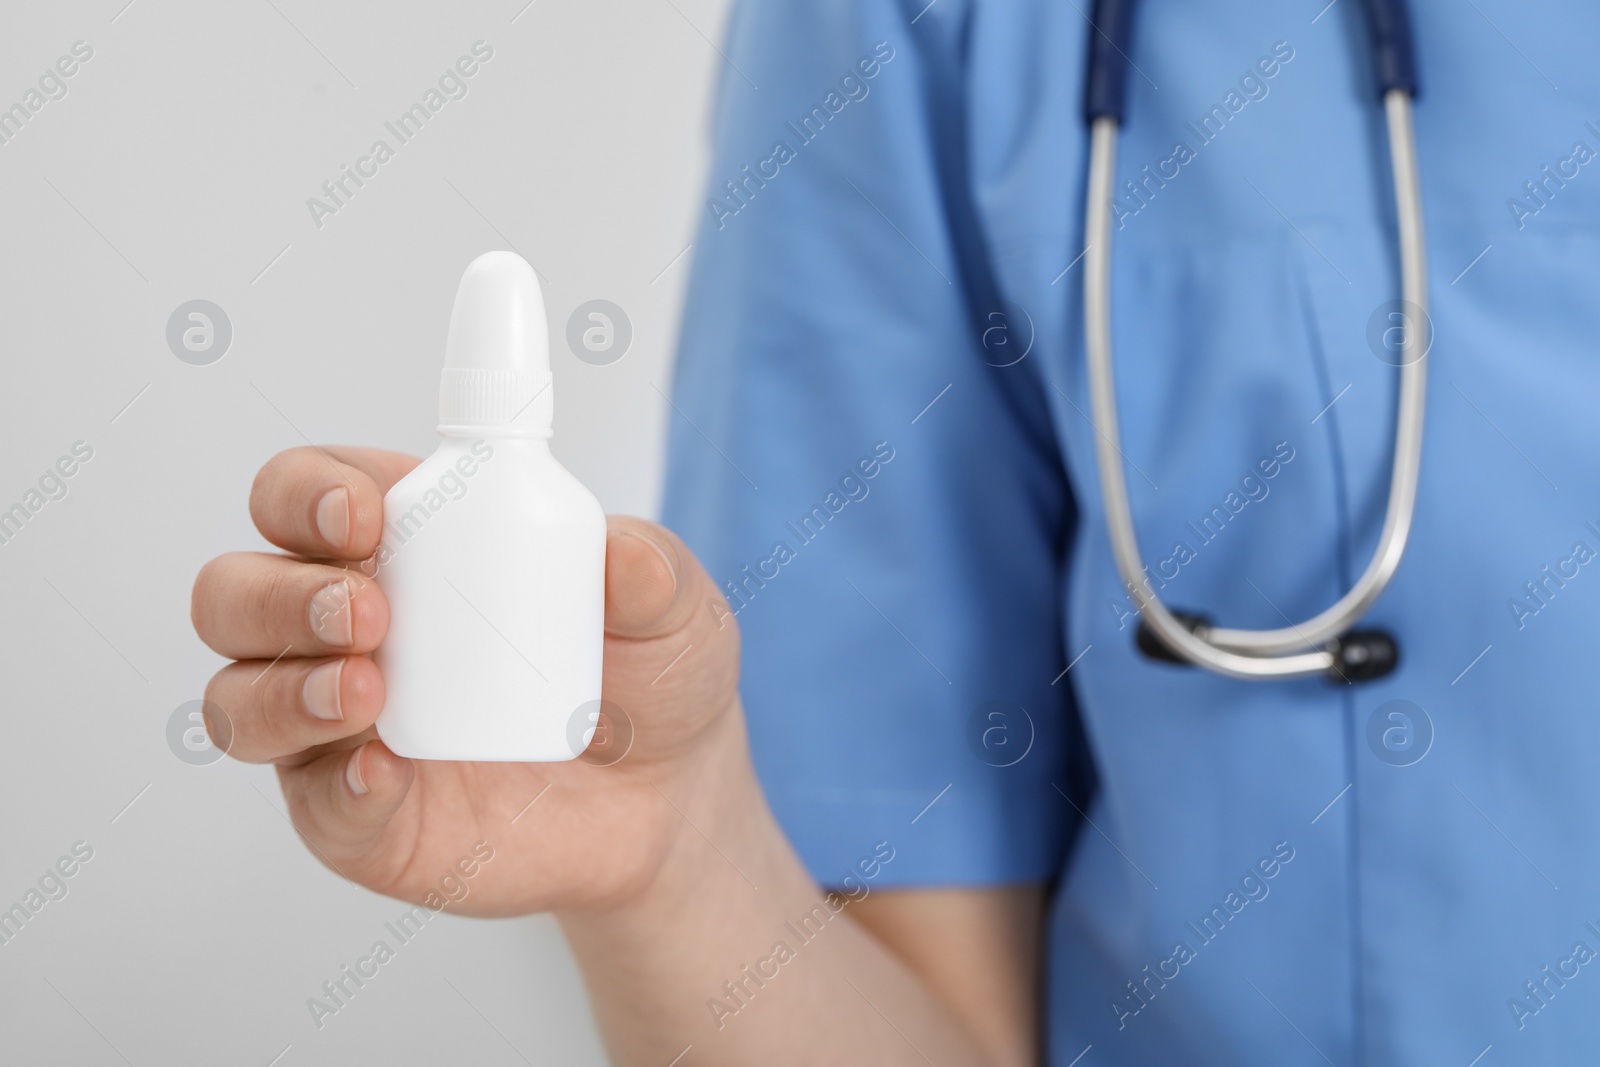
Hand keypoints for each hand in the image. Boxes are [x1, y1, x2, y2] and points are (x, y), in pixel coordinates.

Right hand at [191, 445, 742, 916]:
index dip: (306, 490)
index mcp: (407, 543)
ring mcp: (340, 725)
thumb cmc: (650, 674)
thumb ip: (653, 571)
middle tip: (370, 611)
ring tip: (369, 690)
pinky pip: (311, 801)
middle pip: (235, 591)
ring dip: (283, 688)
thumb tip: (622, 555)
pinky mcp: (359, 815)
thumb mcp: (674, 609)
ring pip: (239, 697)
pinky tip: (383, 772)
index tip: (364, 512)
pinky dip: (335, 785)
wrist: (671, 800)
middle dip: (280, 594)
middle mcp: (346, 628)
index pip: (303, 492)